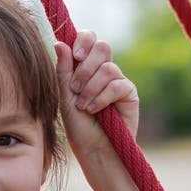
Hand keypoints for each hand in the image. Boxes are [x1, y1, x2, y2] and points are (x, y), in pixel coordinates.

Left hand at [55, 31, 138, 161]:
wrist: (94, 150)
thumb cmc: (78, 127)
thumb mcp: (65, 97)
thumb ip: (64, 71)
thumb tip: (60, 43)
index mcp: (87, 67)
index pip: (89, 39)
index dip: (83, 40)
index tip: (75, 57)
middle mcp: (104, 71)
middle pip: (102, 47)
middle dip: (86, 66)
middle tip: (75, 87)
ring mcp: (118, 81)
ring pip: (108, 68)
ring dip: (91, 88)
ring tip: (83, 107)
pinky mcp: (129, 94)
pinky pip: (117, 85)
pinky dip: (102, 98)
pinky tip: (94, 111)